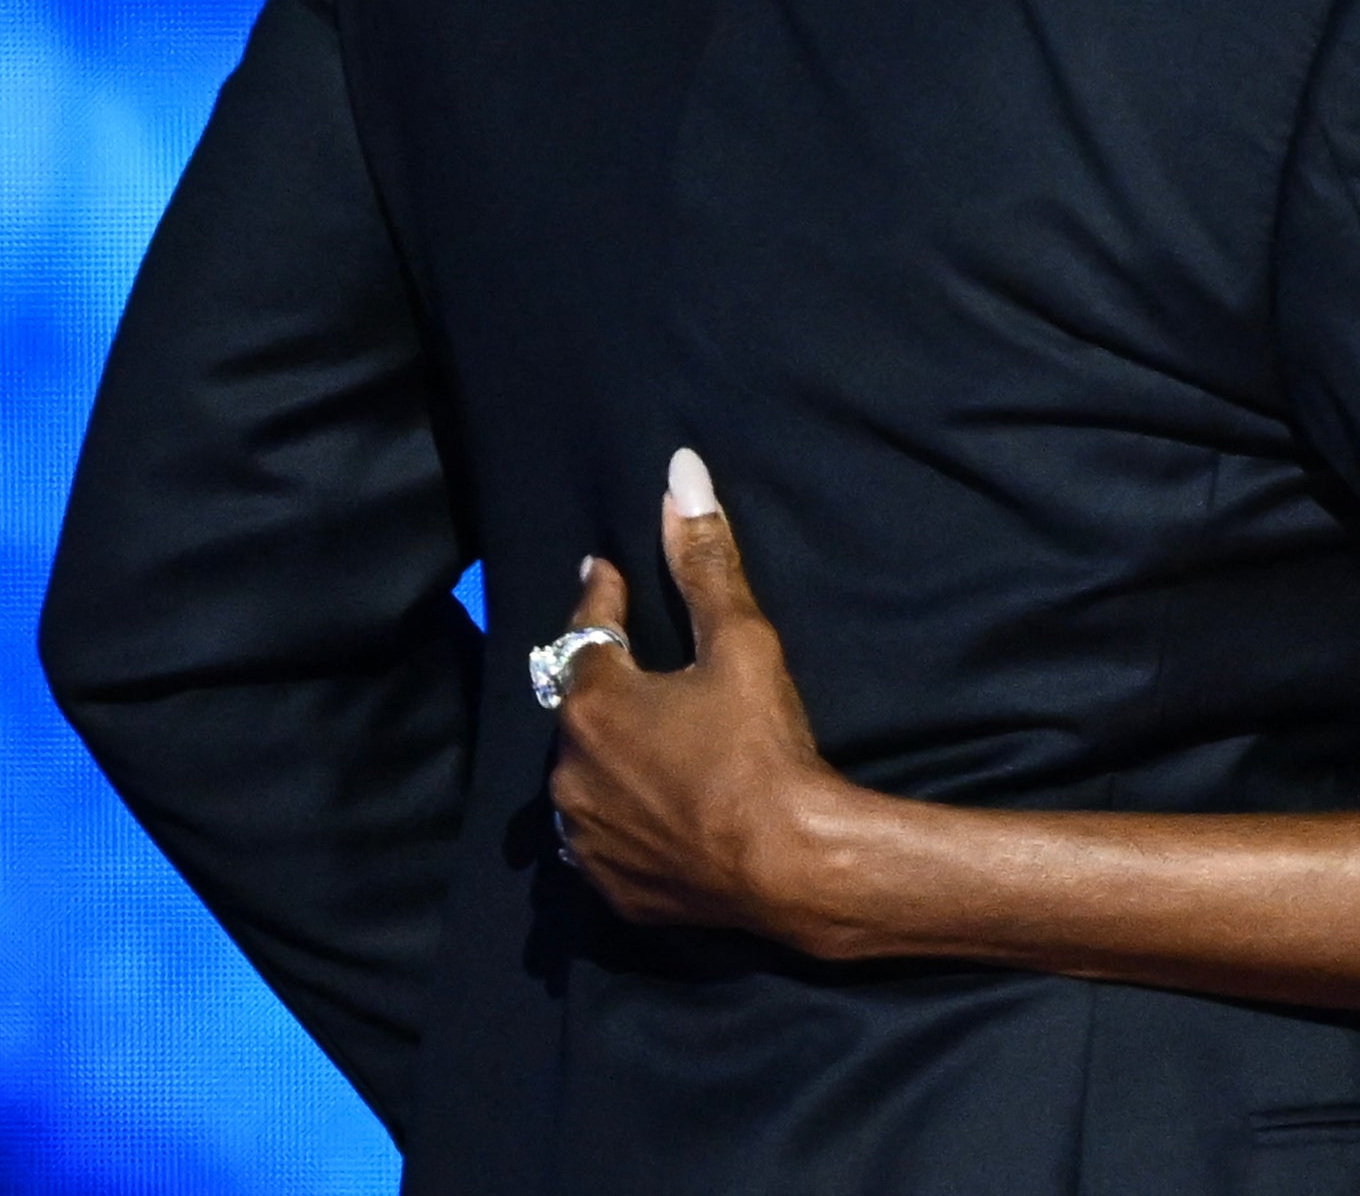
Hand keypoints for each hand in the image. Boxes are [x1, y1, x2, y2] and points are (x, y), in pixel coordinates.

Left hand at [546, 449, 878, 952]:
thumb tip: (680, 472)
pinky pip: (599, 840)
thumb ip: (704, 560)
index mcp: (593, 703)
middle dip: (601, 683)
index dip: (601, 595)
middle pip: (577, 708)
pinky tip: (649, 810)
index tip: (606, 573)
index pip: (587, 629)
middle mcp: (568, 771)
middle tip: (634, 668)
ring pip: (581, 778)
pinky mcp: (608, 888)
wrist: (791, 864)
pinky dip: (617, 817)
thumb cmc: (762, 746)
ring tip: (643, 743)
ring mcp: (583, 837)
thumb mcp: (741, 643)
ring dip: (604, 756)